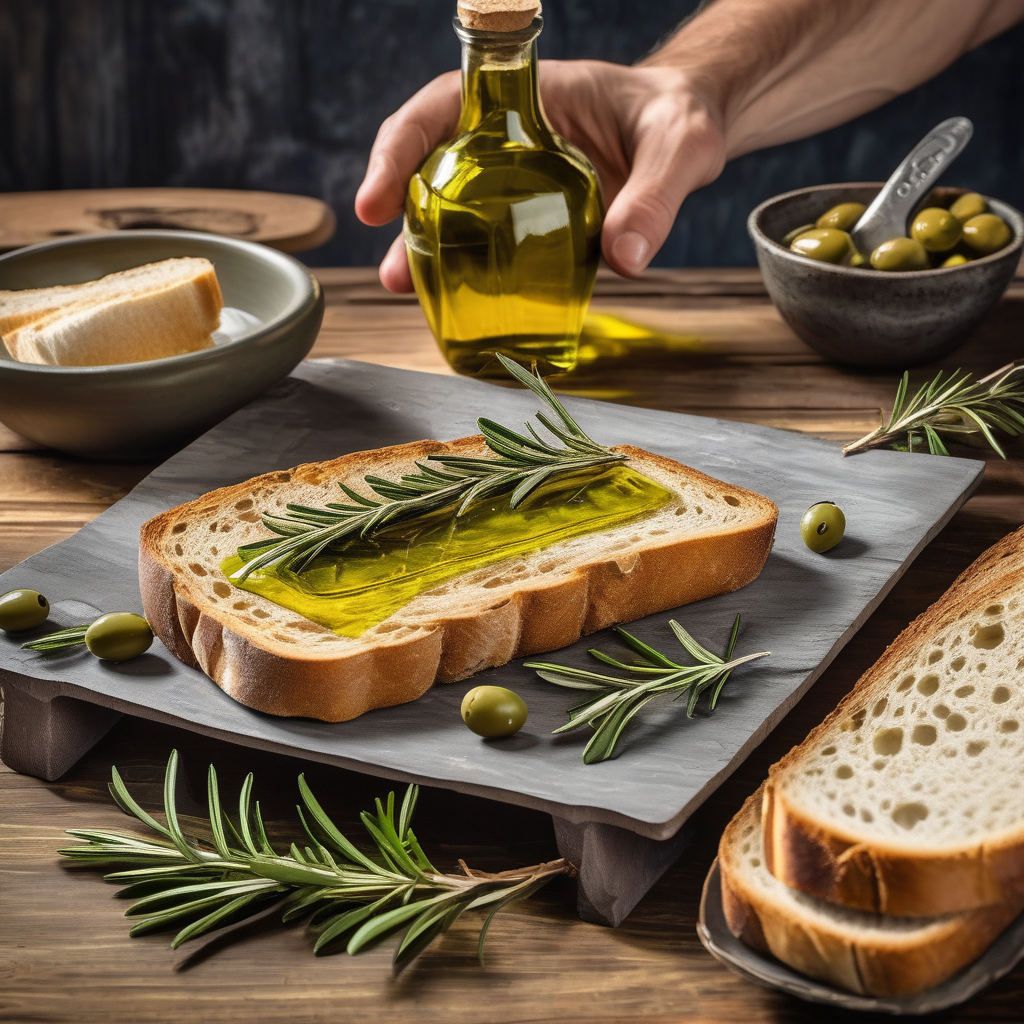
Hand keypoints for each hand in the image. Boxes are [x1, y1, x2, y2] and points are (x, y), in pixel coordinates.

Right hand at [354, 61, 725, 291]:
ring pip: (454, 211)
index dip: (399, 148)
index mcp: (526, 100)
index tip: (377, 199)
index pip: (441, 109)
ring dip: (426, 253)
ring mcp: (516, 183)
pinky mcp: (532, 220)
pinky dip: (470, 272)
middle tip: (390, 271)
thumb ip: (656, 197)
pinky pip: (489, 242)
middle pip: (433, 168)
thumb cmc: (678, 118)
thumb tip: (624, 260)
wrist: (688, 132)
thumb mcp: (679, 147)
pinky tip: (461, 306)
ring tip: (407, 293)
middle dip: (401, 217)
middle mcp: (507, 141)